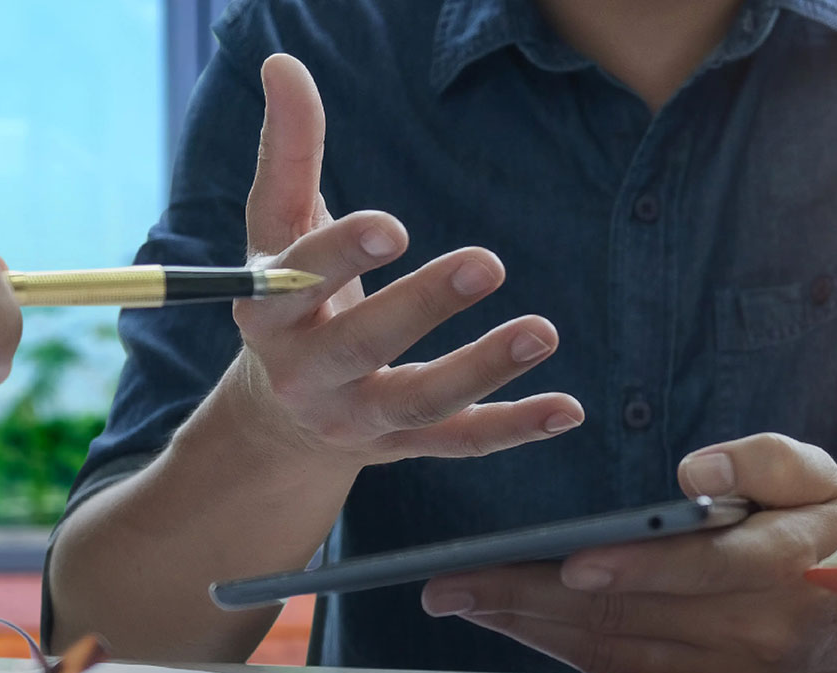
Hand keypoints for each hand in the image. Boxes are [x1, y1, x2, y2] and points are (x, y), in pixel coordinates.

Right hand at [209, 54, 581, 470]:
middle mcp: (307, 374)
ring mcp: (359, 418)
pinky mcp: (406, 446)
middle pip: (363, 345)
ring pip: (420, 400)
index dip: (340, 255)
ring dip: (482, 369)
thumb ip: (289, 149)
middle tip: (488, 260)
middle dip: (423, 306)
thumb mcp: (278, 227)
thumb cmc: (291, 295)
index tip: (393, 224)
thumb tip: (282, 62)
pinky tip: (568, 409)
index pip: (297, 284)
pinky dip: (515, 428)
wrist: (282, 416)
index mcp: (269, 312)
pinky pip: (462, 441)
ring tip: (543, 331)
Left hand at [420, 434, 836, 672]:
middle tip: (452, 585)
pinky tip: (514, 621)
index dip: (635, 568)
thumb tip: (693, 470)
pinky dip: (561, 647)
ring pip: (612, 651)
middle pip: (629, 618)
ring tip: (463, 600)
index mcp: (786, 569)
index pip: (703, 569)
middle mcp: (754, 633)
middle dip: (530, 600)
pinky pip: (620, 670)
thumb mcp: (825, 481)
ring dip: (529, 628)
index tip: (569, 561)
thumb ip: (765, 460)